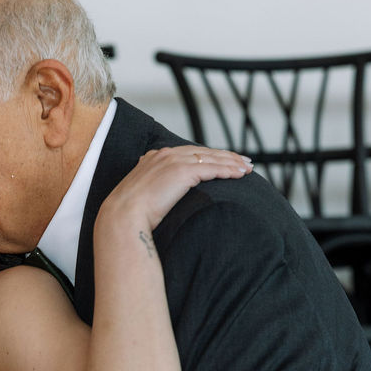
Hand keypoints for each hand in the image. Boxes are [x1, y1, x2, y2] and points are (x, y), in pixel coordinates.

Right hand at [99, 145, 252, 231]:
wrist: (122, 217)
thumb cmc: (129, 214)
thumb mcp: (141, 196)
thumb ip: (152, 189)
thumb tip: (159, 197)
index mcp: (154, 158)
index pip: (189, 153)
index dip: (209, 156)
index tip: (223, 161)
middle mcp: (165, 154)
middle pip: (204, 152)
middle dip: (226, 156)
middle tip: (244, 161)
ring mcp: (174, 161)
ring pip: (211, 158)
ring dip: (232, 162)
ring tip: (247, 168)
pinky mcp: (182, 172)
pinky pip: (212, 168)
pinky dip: (228, 170)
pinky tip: (240, 174)